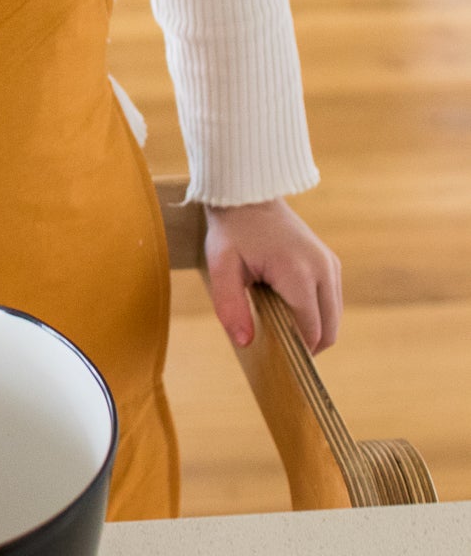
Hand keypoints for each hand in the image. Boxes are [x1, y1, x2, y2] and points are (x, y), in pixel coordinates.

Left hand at [204, 199, 341, 354]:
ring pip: (333, 317)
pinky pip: (331, 301)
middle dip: (308, 346)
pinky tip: (288, 310)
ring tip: (280, 326)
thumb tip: (245, 342)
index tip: (276, 360)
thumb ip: (230, 306)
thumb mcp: (221, 267)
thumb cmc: (232, 231)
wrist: (248, 195)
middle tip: (278, 350)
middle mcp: (323, 269)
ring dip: (313, 329)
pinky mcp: (330, 262)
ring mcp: (330, 264)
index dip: (297, 351)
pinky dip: (316, 314)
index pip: (311, 330)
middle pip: (329, 330)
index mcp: (298, 273)